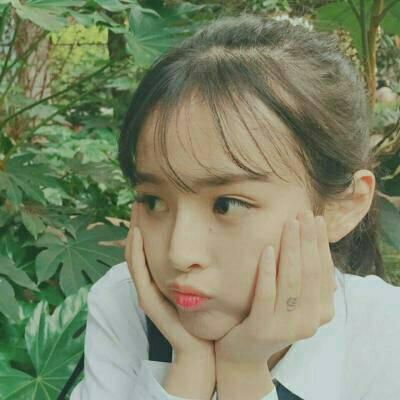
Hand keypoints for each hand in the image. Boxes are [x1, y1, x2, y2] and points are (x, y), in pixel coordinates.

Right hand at [125, 202, 214, 362]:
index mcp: (161, 277)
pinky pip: (138, 272)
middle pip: (137, 246)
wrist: (202, 348)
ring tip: (137, 208)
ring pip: (133, 256)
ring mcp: (147, 291)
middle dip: (137, 222)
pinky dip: (136, 252)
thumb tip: (214, 240)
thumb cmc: (207, 316)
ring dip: (133, 232)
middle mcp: (151, 282)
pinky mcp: (149, 300)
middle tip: (140, 197)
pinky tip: (138, 232)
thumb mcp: (203, 283)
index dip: (147, 222)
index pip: (148, 245)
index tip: (152, 200)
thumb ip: (203, 263)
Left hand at [214, 209, 336, 364]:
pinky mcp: (264, 328)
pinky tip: (266, 249)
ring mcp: (288, 327)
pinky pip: (267, 294)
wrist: (243, 354)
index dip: (320, 243)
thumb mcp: (291, 300)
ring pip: (291, 280)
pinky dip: (268, 270)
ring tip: (288, 224)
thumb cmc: (268, 318)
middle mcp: (310, 321)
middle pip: (310, 272)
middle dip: (307, 239)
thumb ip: (304, 280)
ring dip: (290, 248)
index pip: (324, 271)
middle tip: (302, 213)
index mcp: (322, 312)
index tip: (315, 219)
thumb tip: (314, 245)